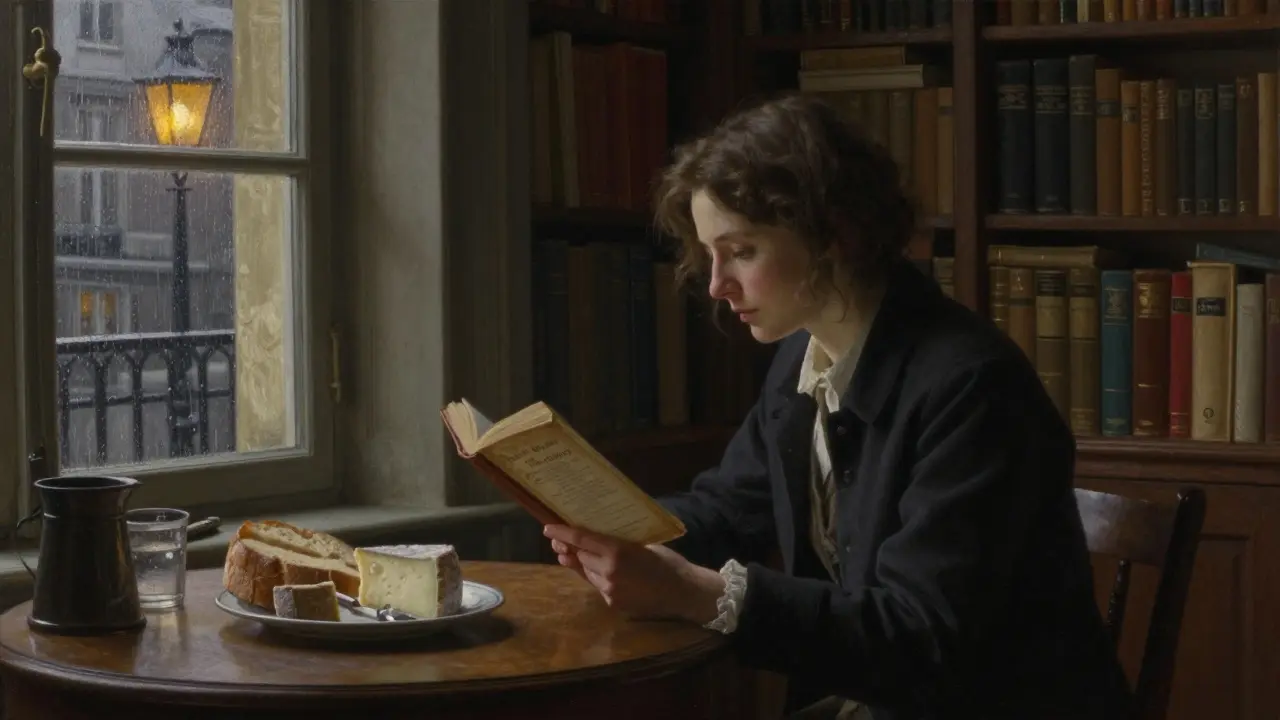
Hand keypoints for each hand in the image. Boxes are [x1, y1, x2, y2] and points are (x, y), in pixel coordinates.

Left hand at [544, 524, 724, 623]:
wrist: (684, 593)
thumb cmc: (668, 562)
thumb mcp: (644, 545)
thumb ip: (619, 543)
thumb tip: (599, 536)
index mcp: (618, 551)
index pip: (582, 540)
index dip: (562, 533)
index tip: (547, 528)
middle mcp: (609, 571)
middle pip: (580, 556)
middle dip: (571, 548)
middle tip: (561, 540)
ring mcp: (610, 589)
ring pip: (586, 572)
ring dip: (582, 563)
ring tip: (573, 554)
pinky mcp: (613, 603)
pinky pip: (597, 585)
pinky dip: (596, 577)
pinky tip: (601, 571)